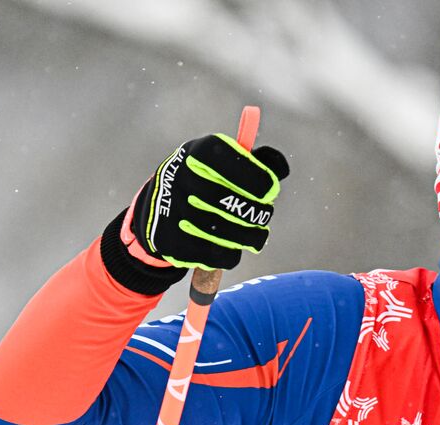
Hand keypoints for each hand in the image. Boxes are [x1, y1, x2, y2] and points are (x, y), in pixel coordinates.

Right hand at [122, 134, 288, 271]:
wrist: (158, 212)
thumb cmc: (203, 182)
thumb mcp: (223, 163)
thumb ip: (255, 163)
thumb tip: (281, 167)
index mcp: (196, 154)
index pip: (231, 162)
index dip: (257, 178)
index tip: (271, 190)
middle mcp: (181, 179)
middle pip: (235, 202)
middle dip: (260, 213)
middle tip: (263, 215)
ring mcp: (176, 212)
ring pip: (232, 233)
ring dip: (251, 236)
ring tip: (254, 233)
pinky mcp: (176, 243)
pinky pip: (222, 255)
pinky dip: (233, 252)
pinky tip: (230, 244)